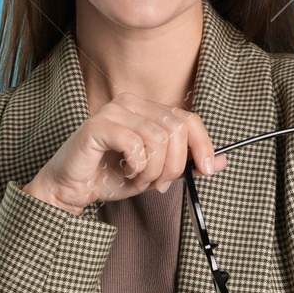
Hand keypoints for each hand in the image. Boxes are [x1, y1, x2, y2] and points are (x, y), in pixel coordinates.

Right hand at [23, 91, 225, 213]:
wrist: (72, 189)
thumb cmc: (109, 176)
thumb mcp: (156, 173)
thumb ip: (185, 164)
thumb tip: (221, 161)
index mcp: (146, 110)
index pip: (188, 119)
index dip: (203, 144)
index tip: (207, 169)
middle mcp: (132, 103)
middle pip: (176, 129)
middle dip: (173, 165)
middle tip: (158, 183)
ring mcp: (114, 111)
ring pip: (158, 139)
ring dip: (152, 170)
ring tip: (138, 179)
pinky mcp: (98, 125)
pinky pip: (135, 144)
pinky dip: (136, 166)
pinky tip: (126, 171)